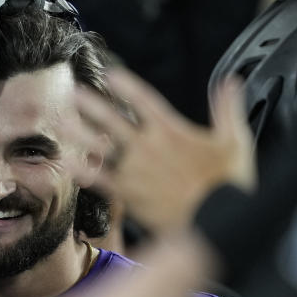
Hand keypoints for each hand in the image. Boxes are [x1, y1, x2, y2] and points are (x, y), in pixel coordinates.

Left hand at [73, 67, 255, 235]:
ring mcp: (136, 171)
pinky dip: (85, 173)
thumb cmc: (229, 183)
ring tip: (61, 123)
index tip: (109, 74)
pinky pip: (101, 180)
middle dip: (91, 104)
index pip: (143, 100)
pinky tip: (69, 166)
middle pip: (113, 119)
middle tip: (73, 91)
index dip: (125, 85)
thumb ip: (227, 107)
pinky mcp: (130, 194)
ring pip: (101, 147)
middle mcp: (148, 146)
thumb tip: (231, 81)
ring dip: (80, 134)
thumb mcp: (235, 140)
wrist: (217, 222)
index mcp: (171, 130)